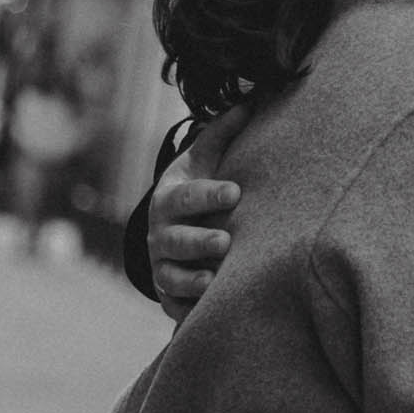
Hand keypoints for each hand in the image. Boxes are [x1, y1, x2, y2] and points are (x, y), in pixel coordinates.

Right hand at [150, 106, 246, 321]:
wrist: (169, 224)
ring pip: (171, 275)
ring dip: (191, 279)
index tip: (236, 191)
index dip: (209, 193)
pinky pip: (173, 305)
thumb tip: (252, 100)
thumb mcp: (203, 160)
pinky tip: (204, 312)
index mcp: (170, 198)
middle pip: (176, 240)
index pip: (187, 196)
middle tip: (225, 241)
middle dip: (198, 241)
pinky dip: (185, 310)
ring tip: (213, 281)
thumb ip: (223, 134)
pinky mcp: (168, 293)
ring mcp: (162, 265)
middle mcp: (161, 233)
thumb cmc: (196, 187)